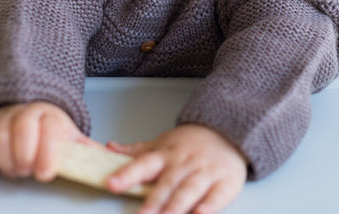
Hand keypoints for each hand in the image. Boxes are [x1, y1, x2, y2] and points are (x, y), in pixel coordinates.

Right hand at [0, 101, 98, 180]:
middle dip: (24, 156)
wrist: (32, 112)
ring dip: (4, 158)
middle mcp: (28, 112)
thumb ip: (88, 151)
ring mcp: (6, 116)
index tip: (45, 174)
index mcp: (53, 116)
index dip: (47, 152)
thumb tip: (110, 160)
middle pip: (22, 128)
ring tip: (14, 168)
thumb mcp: (72, 138)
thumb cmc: (52, 132)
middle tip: (27, 170)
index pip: (50, 128)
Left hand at [106, 124, 247, 213]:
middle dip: (154, 201)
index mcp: (166, 154)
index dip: (127, 174)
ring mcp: (205, 172)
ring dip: (176, 206)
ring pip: (189, 190)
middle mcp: (184, 163)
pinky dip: (208, 207)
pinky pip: (216, 197)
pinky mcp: (225, 183)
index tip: (111, 183)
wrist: (229, 132)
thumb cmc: (191, 143)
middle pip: (167, 182)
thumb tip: (109, 149)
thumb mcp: (164, 143)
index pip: (144, 163)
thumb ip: (137, 152)